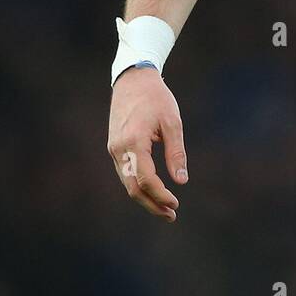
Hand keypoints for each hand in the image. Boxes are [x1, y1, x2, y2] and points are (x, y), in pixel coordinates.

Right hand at [107, 68, 187, 220]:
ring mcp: (114, 149)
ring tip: (165, 208)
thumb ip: (176, 152)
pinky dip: (138, 186)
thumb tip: (181, 180)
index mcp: (134, 142)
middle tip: (172, 215)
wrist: (132, 79)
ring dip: (145, 198)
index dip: (161, 195)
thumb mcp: (172, 122)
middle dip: (152, 204)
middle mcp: (119, 149)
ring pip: (127, 183)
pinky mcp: (115, 147)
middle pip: (133, 187)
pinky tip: (153, 192)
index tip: (176, 204)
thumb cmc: (156, 98)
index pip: (146, 179)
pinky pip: (125, 173)